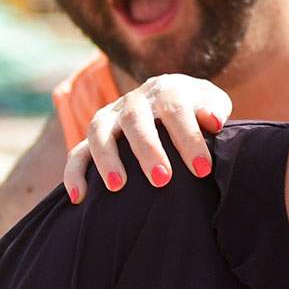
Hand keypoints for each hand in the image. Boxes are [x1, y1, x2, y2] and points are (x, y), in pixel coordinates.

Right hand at [64, 74, 232, 199]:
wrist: (172, 98)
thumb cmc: (198, 110)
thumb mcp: (212, 103)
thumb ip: (215, 109)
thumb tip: (212, 121)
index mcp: (167, 90)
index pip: (176, 111)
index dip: (189, 140)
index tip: (202, 169)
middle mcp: (135, 101)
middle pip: (135, 121)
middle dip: (147, 150)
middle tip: (162, 180)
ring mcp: (111, 117)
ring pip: (100, 132)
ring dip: (107, 158)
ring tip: (117, 186)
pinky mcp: (94, 136)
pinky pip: (77, 153)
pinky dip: (73, 173)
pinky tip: (78, 197)